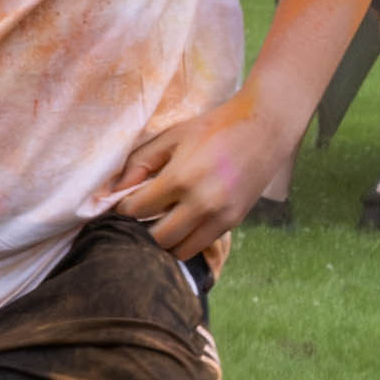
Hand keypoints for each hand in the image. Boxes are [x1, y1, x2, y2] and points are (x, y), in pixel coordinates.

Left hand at [97, 83, 288, 255]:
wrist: (263, 130)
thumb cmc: (213, 129)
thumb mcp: (171, 137)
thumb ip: (140, 163)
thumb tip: (116, 189)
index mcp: (180, 178)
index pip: (137, 210)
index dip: (123, 208)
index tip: (122, 203)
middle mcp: (201, 203)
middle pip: (158, 238)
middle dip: (143, 230)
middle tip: (141, 216)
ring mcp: (220, 216)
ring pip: (181, 250)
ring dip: (167, 240)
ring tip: (163, 220)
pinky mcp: (234, 222)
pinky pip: (202, 244)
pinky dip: (188, 239)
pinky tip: (184, 221)